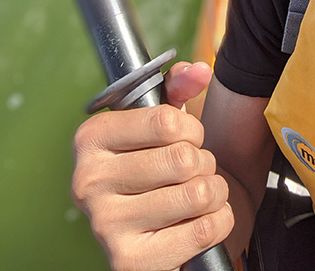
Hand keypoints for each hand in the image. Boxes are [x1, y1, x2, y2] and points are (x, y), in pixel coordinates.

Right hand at [72, 62, 233, 270]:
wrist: (154, 227)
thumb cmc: (158, 163)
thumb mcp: (162, 120)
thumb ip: (179, 85)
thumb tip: (200, 71)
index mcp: (90, 139)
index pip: (166, 122)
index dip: (191, 128)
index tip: (188, 136)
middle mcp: (88, 183)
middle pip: (183, 159)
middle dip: (204, 162)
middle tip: (193, 169)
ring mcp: (106, 227)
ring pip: (197, 194)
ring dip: (214, 192)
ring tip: (200, 193)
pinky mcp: (131, 263)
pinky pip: (202, 231)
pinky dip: (218, 222)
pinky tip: (201, 220)